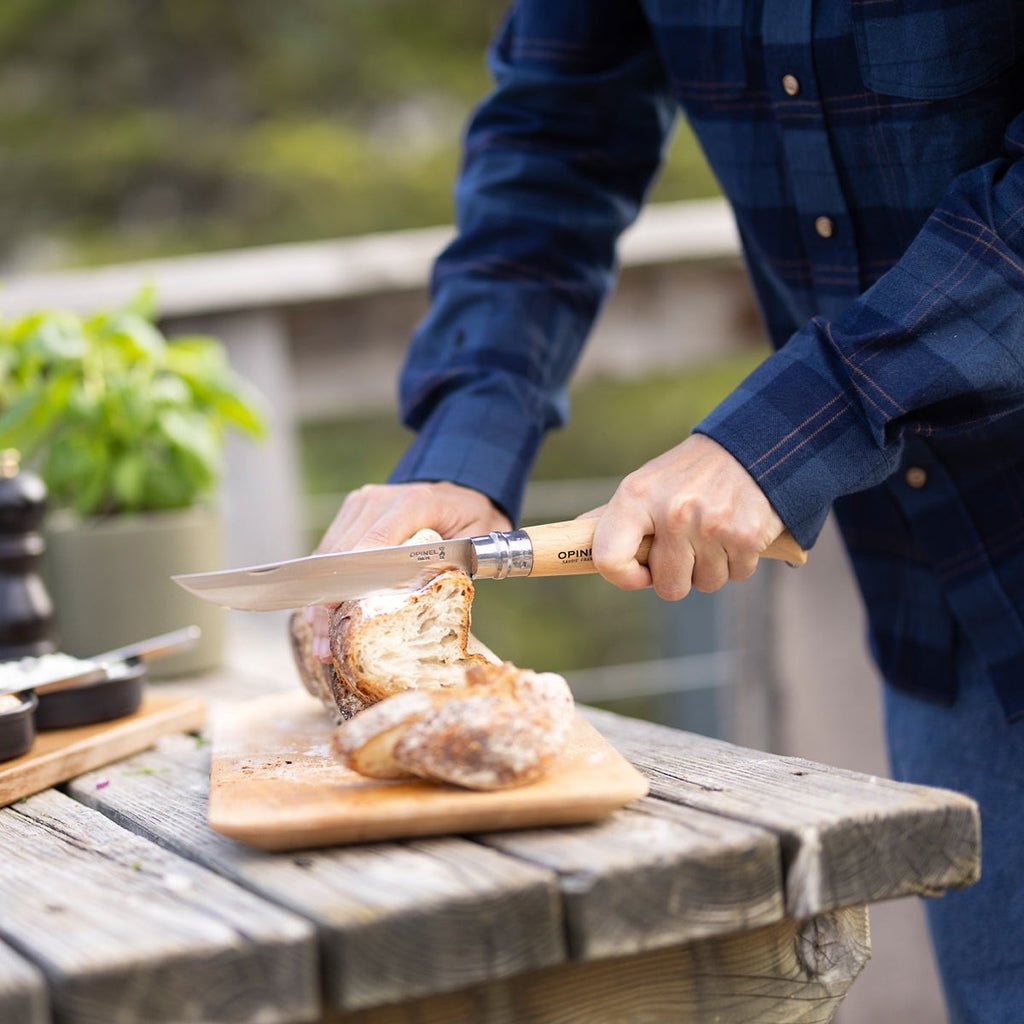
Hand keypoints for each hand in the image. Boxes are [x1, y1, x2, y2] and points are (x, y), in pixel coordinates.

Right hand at [308, 481, 510, 659]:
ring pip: (330, 555)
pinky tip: (323, 619)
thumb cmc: (472, 519)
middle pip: (343, 554)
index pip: (375, 543)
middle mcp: (381, 499)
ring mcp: (362, 503)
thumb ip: (458, 565)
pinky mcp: (352, 511)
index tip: (336, 612)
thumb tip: (432, 600)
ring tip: (322, 643)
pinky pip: (331, 550)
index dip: (354, 579)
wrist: (461, 491)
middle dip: (331, 603)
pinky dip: (326, 584)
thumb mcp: (478, 540)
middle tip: (326, 647)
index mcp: (415, 503)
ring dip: (322, 600)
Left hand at [584, 434, 784, 599]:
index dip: (624, 577)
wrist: (747, 448)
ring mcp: (712, 525)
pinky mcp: (748, 535)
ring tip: (712, 532)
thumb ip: (614, 519)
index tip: (640, 573)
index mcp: (636, 497)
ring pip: (706, 584)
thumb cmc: (686, 475)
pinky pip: (737, 575)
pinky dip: (738, 560)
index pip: (608, 559)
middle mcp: (672, 512)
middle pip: (668, 587)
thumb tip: (572, 540)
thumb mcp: (644, 486)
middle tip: (686, 546)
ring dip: (711, 567)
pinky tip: (734, 530)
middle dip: (679, 575)